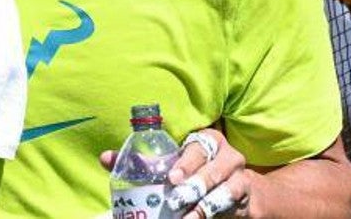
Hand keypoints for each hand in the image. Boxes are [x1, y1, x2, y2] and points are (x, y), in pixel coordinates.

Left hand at [103, 128, 253, 217]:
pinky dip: (215, 209)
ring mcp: (238, 172)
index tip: (171, 178)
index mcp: (205, 139)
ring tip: (186, 216)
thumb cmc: (195, 174)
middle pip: (213, 167)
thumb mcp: (172, 166)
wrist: (236, 192)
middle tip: (177, 199)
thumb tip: (105, 159)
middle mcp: (226, 152)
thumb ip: (142, 163)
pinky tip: (199, 217)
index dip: (185, 162)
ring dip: (204, 203)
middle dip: (194, 184)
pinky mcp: (245, 192)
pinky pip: (232, 200)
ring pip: (224, 186)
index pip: (196, 146)